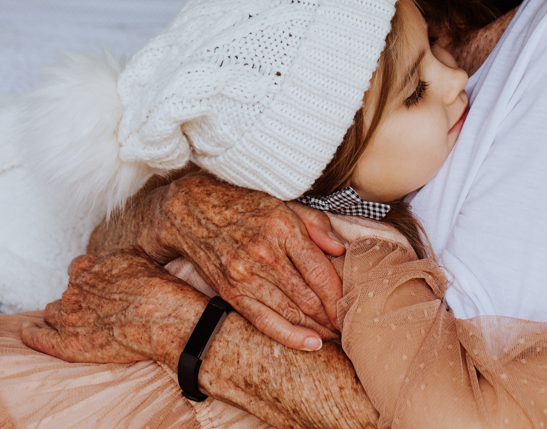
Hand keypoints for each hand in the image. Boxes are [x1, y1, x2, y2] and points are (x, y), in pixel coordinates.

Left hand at [22, 249, 206, 365]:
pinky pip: (39, 338)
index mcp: (87, 267)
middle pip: (67, 294)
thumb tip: (108, 260)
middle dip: (78, 301)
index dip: (87, 282)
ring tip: (75, 327)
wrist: (166, 318)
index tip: (96, 290)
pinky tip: (27, 332)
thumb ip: (114, 257)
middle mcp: (74, 289)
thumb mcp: (137, 256)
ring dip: (61, 318)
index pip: (77, 271)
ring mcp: (69, 317)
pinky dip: (31, 335)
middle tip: (97, 313)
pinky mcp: (68, 345)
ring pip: (53, 314)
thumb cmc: (158, 289)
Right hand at [147, 172, 346, 350]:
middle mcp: (264, 254)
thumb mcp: (284, 204)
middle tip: (349, 325)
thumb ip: (316, 224)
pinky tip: (311, 343)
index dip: (339, 294)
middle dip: (332, 316)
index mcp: (282, 228)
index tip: (352, 304)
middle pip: (307, 297)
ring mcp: (245, 276)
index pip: (319, 271)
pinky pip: (265, 322)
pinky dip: (290, 336)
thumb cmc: (245, 207)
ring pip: (290, 313)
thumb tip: (341, 249)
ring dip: (317, 329)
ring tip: (335, 335)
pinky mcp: (231, 292)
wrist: (193, 212)